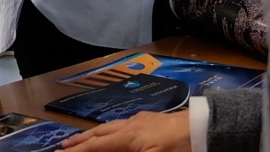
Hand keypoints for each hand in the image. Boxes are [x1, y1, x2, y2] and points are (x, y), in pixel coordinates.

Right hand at [61, 111, 191, 151]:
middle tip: (63, 146)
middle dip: (81, 140)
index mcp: (128, 136)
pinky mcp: (153, 120)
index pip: (96, 146)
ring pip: (112, 127)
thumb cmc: (181, 148)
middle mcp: (131, 125)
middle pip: (100, 133)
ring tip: (84, 139)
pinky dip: (112, 129)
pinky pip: (125, 124)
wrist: (206, 128)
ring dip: (95, 134)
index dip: (78, 151)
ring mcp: (143, 120)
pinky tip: (117, 131)